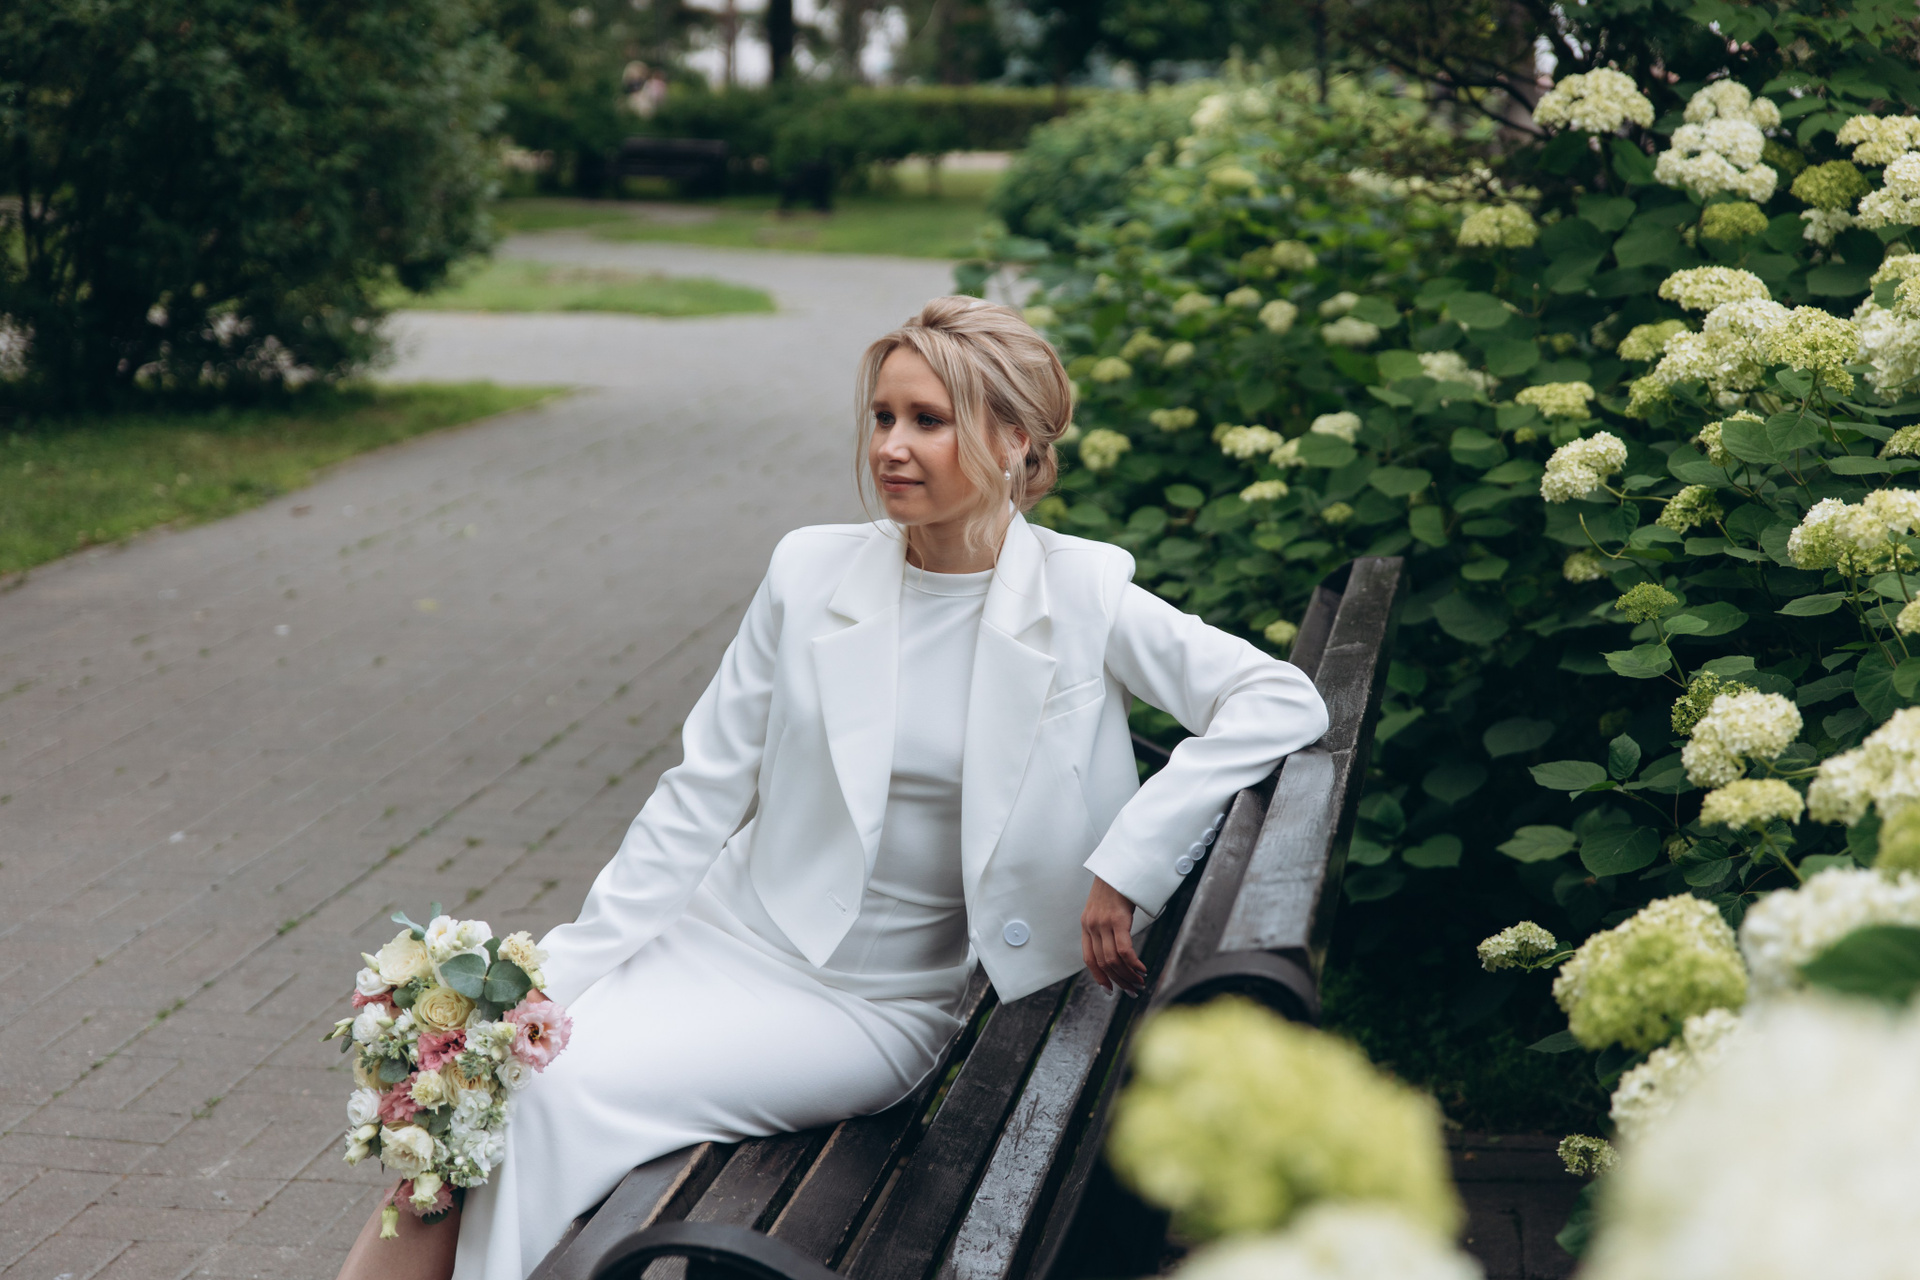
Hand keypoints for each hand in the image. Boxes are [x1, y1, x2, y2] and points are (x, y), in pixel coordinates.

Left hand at [1081, 877, 1146, 995]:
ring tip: (1140, 982)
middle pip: (1103, 963)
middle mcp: (1092, 926)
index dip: (1099, 977)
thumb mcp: (1104, 907)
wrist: (1119, 864)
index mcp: (1086, 925)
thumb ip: (1105, 925)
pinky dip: (1134, 963)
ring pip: (1113, 960)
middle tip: (1133, 990)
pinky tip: (1142, 968)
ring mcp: (1103, 923)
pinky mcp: (1118, 920)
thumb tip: (1116, 944)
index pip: (1089, 959)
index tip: (1110, 990)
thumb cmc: (1116, 886)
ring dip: (1128, 975)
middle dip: (1119, 980)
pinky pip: (1124, 950)